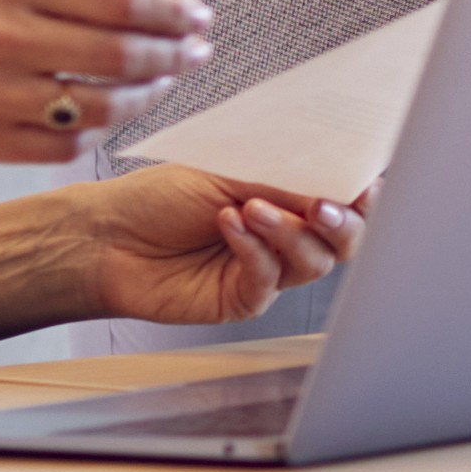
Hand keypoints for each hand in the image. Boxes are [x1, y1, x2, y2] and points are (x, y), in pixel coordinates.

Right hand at [0, 0, 218, 262]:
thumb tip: (164, 5)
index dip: (173, 11)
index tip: (201, 17)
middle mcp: (1, 34)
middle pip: (120, 54)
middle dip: (173, 56)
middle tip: (197, 54)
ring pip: (102, 107)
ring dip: (146, 96)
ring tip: (162, 83)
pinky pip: (67, 145)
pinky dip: (100, 132)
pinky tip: (113, 115)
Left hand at [0, 167, 356, 340]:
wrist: (103, 236)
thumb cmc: (156, 198)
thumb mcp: (226, 172)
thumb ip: (283, 180)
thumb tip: (337, 183)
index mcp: (286, 197)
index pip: (344, 197)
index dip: (364, 192)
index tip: (368, 181)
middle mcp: (284, 236)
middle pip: (346, 239)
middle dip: (344, 221)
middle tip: (325, 205)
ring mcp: (267, 270)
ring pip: (314, 261)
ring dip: (290, 231)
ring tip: (252, 208)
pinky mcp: (243, 299)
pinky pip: (269, 279)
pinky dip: (255, 249)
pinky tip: (230, 225)